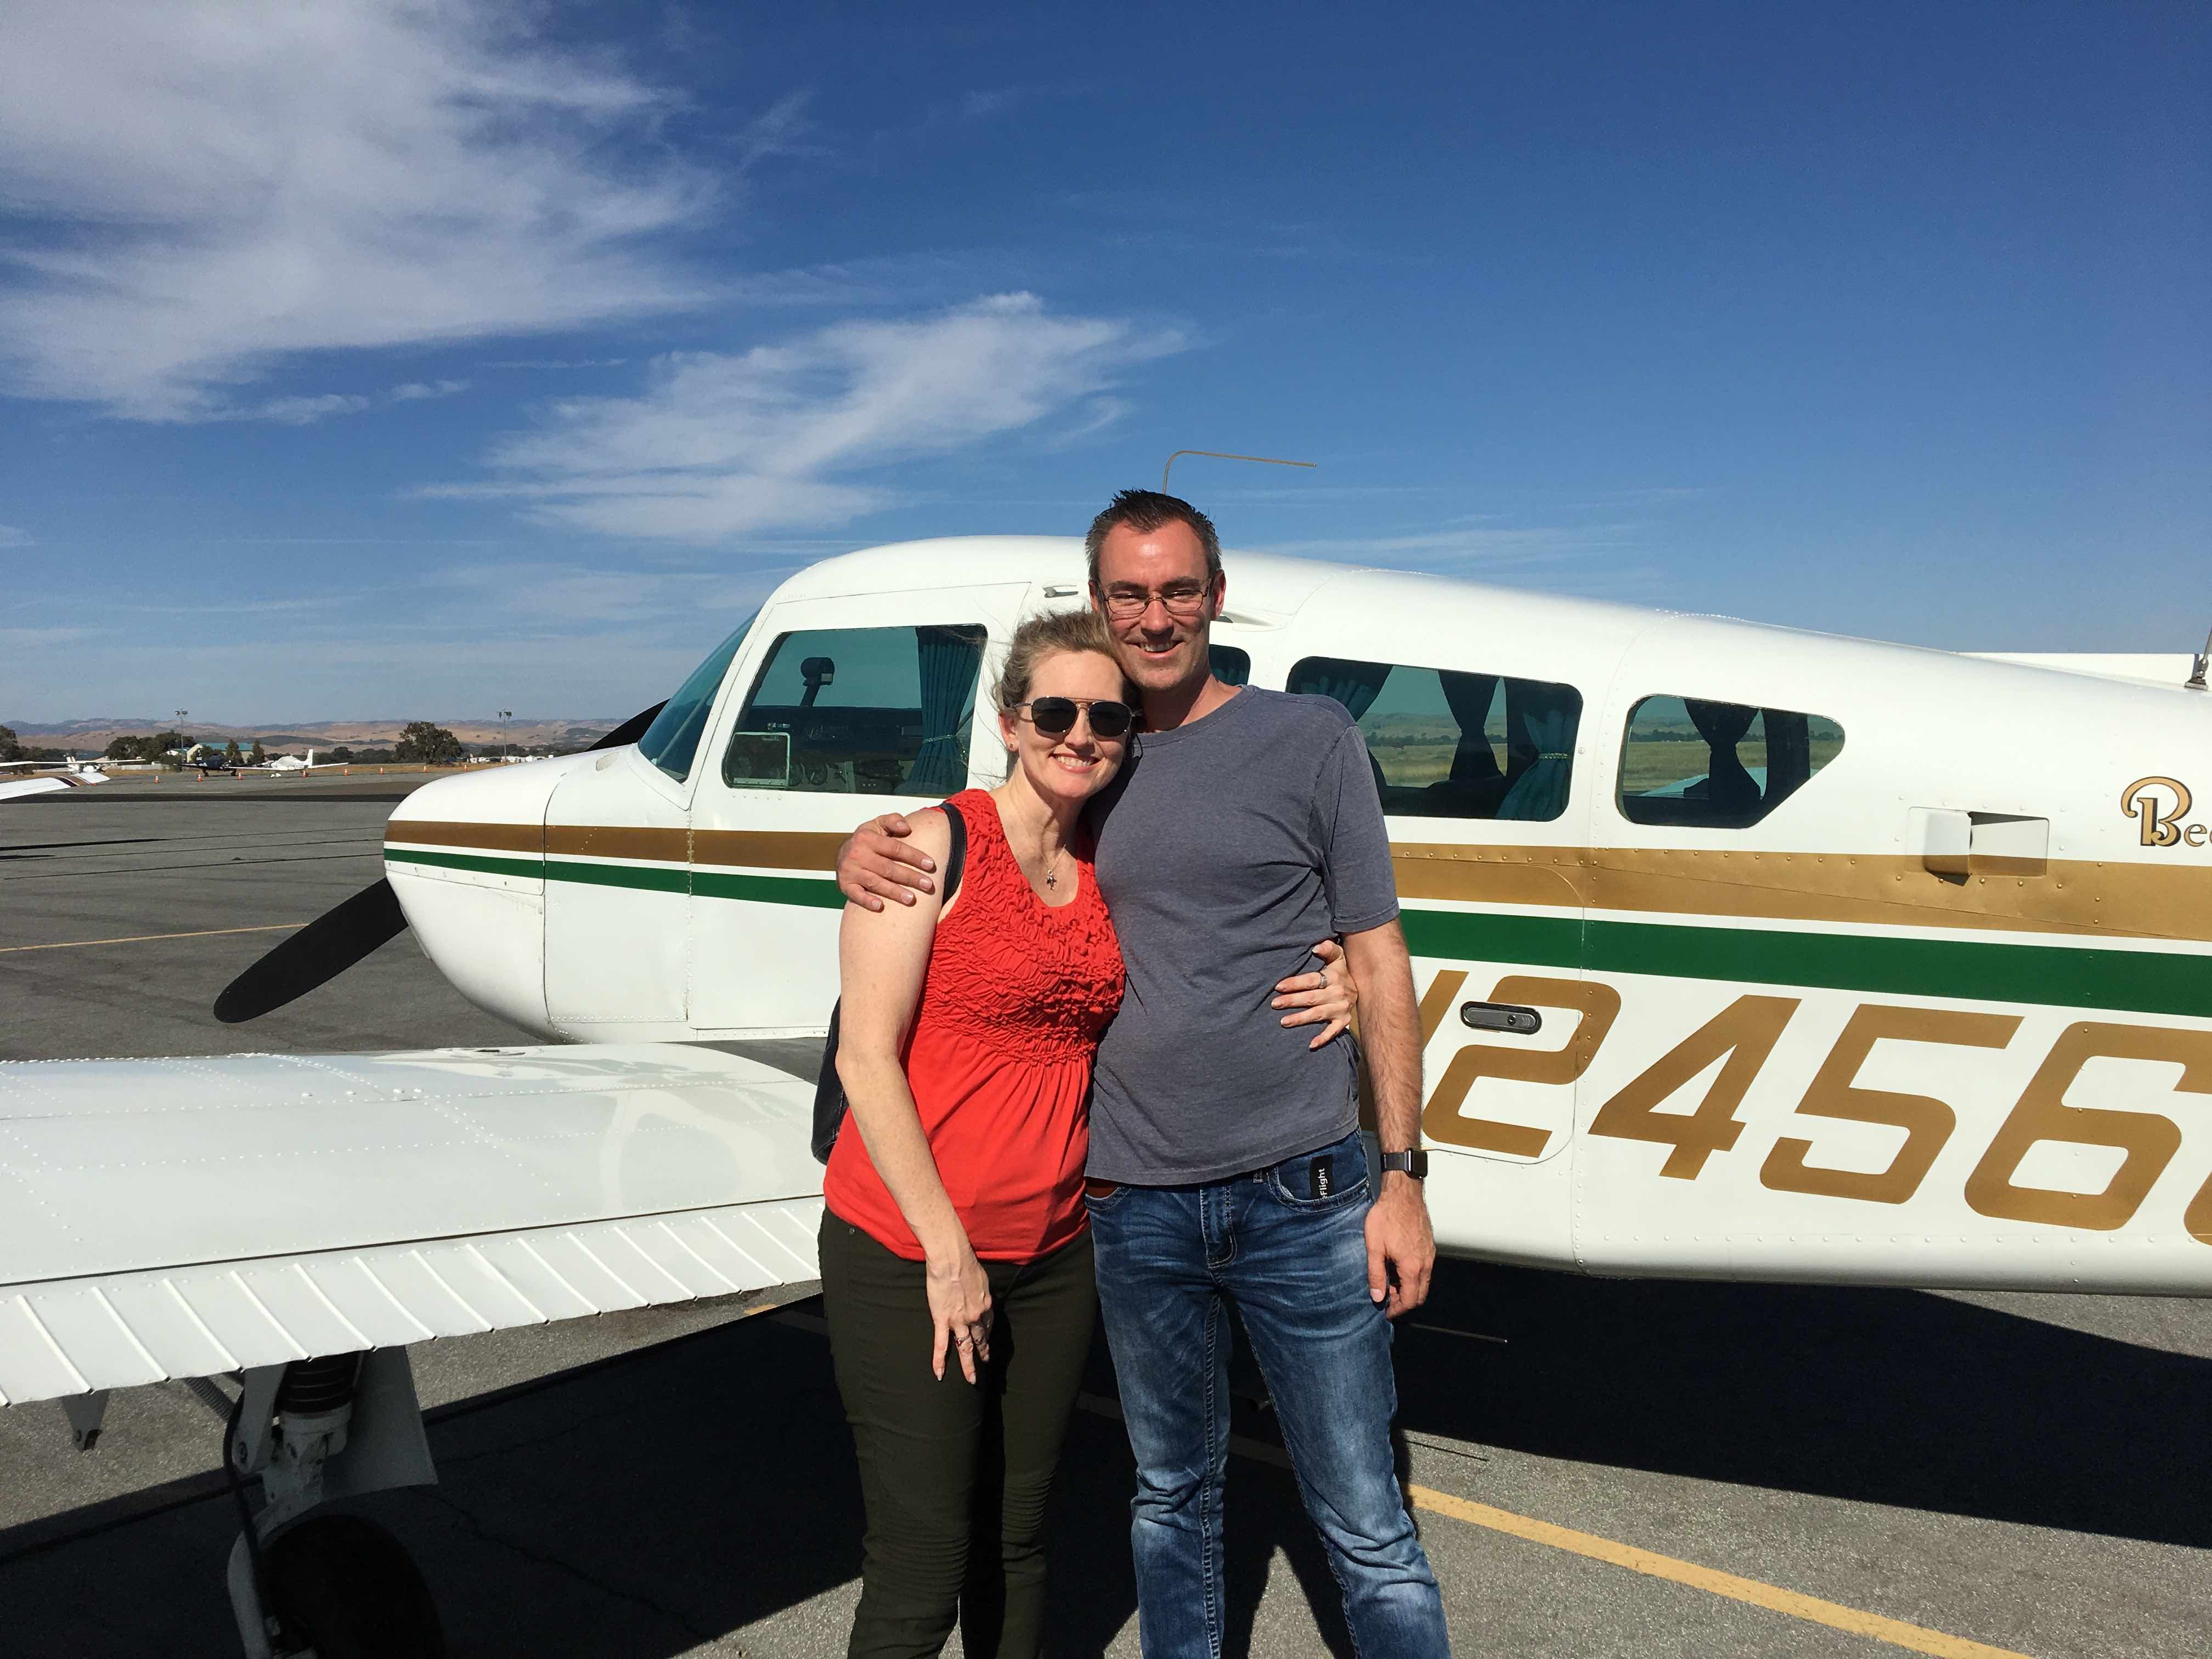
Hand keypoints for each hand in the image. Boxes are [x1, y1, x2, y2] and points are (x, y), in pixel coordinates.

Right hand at [836, 813, 933, 909]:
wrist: (842, 853)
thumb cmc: (867, 839)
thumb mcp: (878, 824)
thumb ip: (893, 821)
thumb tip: (906, 827)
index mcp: (867, 838)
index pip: (895, 848)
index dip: (914, 856)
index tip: (930, 865)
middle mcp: (857, 854)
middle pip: (888, 868)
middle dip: (910, 877)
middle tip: (928, 885)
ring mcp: (850, 870)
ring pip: (875, 883)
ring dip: (894, 892)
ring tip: (911, 899)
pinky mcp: (845, 885)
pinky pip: (856, 895)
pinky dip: (867, 900)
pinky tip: (880, 906)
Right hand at [926, 1248, 993, 1382]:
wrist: (952, 1260)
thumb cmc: (966, 1263)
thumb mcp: (982, 1279)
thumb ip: (981, 1291)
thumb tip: (980, 1295)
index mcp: (986, 1305)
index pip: (988, 1324)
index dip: (987, 1334)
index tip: (987, 1340)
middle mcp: (975, 1317)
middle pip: (980, 1339)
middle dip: (983, 1352)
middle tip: (986, 1362)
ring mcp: (959, 1321)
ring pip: (965, 1348)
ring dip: (968, 1365)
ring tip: (971, 1379)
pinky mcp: (942, 1320)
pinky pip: (941, 1345)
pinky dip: (939, 1361)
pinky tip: (939, 1375)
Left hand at [1274, 937, 1357, 1049]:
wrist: (1365, 987)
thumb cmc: (1342, 971)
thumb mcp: (1338, 956)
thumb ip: (1328, 948)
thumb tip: (1316, 948)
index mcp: (1334, 977)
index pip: (1311, 980)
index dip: (1295, 983)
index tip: (1278, 986)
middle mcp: (1338, 993)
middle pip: (1311, 999)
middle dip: (1292, 1001)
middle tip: (1275, 1004)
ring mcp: (1341, 1009)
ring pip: (1318, 1015)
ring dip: (1300, 1019)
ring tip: (1283, 1021)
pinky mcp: (1344, 1021)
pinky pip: (1333, 1031)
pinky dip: (1323, 1038)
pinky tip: (1311, 1044)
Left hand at [1365, 1174, 1433, 1317]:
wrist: (1403, 1194)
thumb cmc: (1387, 1216)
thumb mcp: (1374, 1247)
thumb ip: (1375, 1274)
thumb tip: (1377, 1296)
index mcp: (1412, 1267)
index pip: (1409, 1300)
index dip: (1397, 1310)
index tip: (1387, 1312)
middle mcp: (1425, 1263)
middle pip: (1419, 1295)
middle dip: (1404, 1302)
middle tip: (1387, 1299)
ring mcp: (1429, 1255)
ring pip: (1423, 1282)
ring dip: (1408, 1288)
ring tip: (1389, 1282)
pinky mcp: (1429, 1246)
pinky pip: (1424, 1269)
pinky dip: (1413, 1276)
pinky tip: (1397, 1267)